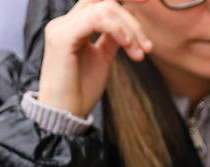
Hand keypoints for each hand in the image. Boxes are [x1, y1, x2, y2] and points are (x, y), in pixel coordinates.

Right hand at [37, 0, 153, 118]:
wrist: (66, 113)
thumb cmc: (81, 90)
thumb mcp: (102, 58)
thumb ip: (112, 37)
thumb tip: (129, 16)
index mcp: (72, 26)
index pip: (99, 4)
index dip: (124, 3)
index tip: (147, 6)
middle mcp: (63, 23)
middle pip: (103, 3)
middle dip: (131, 19)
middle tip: (148, 47)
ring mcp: (61, 28)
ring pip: (103, 9)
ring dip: (129, 29)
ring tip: (138, 53)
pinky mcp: (62, 37)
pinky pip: (95, 20)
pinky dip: (116, 29)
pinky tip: (127, 45)